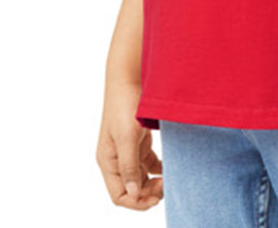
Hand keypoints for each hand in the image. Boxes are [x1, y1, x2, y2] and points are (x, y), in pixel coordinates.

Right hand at [96, 80, 163, 209]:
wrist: (130, 76)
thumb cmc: (125, 104)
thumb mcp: (127, 136)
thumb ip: (129, 165)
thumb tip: (132, 193)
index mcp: (108, 160)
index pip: (119, 194)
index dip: (137, 201)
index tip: (157, 197)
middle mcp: (116, 158)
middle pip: (131, 188)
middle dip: (148, 193)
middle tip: (167, 187)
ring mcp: (127, 149)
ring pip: (141, 177)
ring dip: (154, 182)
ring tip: (170, 179)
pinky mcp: (138, 139)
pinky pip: (148, 162)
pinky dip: (159, 169)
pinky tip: (170, 167)